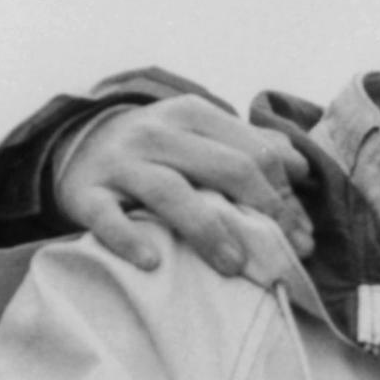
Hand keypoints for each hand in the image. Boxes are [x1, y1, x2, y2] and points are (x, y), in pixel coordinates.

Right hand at [57, 95, 313, 273]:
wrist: (76, 146)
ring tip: (234, 265)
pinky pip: (106, 217)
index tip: (301, 232)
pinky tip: (152, 261)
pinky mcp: (85, 193)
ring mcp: (119, 162)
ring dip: (208, 230)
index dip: (285, 195)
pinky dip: (128, 238)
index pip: (254, 153)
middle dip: (264, 212)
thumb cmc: (158, 150)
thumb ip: (250, 146)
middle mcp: (156, 132)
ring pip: (171, 191)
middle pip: (224, 168)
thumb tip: (303, 170)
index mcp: (192, 114)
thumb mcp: (200, 134)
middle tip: (286, 253)